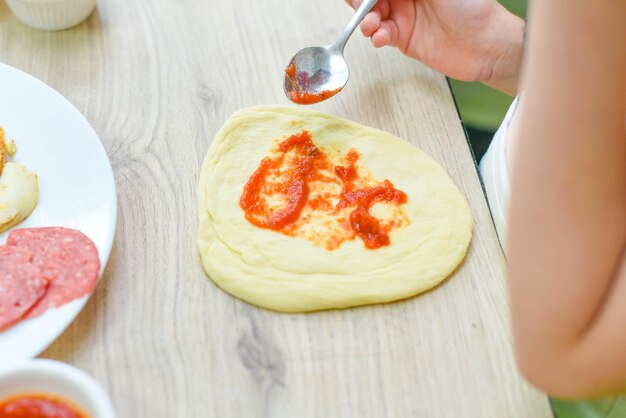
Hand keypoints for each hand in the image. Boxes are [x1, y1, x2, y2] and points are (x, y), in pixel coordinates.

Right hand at [345, 0, 524, 94]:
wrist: (486, 45)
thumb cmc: (473, 9)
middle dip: (361, 2)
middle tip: (360, 6)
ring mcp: (404, 18)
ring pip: (372, 15)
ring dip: (366, 19)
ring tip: (371, 25)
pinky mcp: (404, 40)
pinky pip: (381, 35)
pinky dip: (376, 36)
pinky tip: (380, 37)